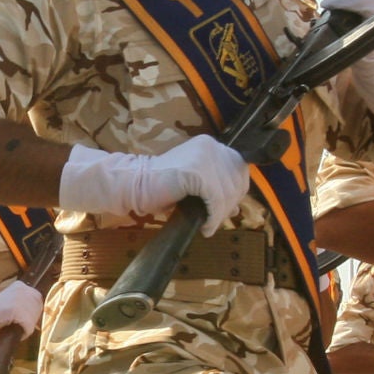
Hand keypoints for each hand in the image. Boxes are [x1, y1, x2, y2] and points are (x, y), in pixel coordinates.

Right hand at [0, 281, 43, 335]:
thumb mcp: (13, 302)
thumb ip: (25, 304)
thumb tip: (37, 315)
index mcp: (23, 286)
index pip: (38, 302)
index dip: (33, 314)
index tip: (23, 320)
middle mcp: (23, 289)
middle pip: (37, 311)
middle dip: (30, 321)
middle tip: (19, 326)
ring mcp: (20, 299)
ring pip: (33, 319)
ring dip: (27, 328)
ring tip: (16, 329)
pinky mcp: (15, 309)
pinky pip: (28, 325)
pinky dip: (24, 332)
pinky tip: (16, 332)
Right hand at [59, 138, 250, 235]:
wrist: (135, 185)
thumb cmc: (163, 188)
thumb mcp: (196, 188)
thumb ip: (216, 191)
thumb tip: (236, 209)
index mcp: (212, 146)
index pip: (239, 170)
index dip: (236, 193)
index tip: (224, 211)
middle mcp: (211, 146)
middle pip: (237, 182)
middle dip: (229, 206)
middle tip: (213, 222)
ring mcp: (204, 157)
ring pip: (228, 193)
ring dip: (220, 215)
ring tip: (208, 226)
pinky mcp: (197, 171)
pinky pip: (215, 200)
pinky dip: (213, 217)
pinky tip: (204, 227)